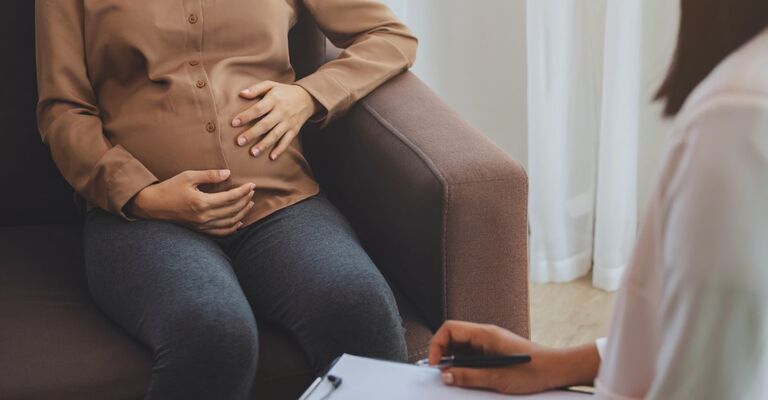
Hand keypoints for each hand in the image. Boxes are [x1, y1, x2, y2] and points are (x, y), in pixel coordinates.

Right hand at [127, 169, 255, 235]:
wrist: (152, 206)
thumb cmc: (169, 188)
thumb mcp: (188, 176)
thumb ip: (209, 175)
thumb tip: (228, 173)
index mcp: (202, 202)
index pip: (231, 197)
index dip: (243, 191)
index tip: (252, 185)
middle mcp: (204, 216)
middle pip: (233, 210)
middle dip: (245, 200)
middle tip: (252, 192)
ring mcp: (202, 225)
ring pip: (230, 223)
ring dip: (243, 213)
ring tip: (250, 204)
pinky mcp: (199, 230)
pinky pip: (220, 233)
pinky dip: (232, 228)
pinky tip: (239, 222)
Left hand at [231, 81, 319, 160]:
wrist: (306, 98)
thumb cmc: (283, 92)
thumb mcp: (271, 85)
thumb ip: (256, 89)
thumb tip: (241, 94)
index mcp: (274, 99)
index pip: (258, 109)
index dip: (246, 116)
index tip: (233, 123)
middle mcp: (281, 112)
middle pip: (265, 124)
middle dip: (252, 134)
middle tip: (239, 142)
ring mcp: (288, 122)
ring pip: (275, 135)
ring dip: (264, 144)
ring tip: (253, 153)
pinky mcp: (294, 130)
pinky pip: (287, 141)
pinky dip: (280, 149)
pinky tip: (272, 157)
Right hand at [428, 321, 599, 394]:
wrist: (556, 370)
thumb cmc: (533, 371)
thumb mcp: (497, 378)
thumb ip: (469, 377)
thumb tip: (446, 376)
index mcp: (485, 334)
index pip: (449, 329)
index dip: (436, 345)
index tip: (434, 364)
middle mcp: (485, 334)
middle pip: (452, 336)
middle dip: (442, 354)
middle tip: (443, 374)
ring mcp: (489, 342)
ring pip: (460, 346)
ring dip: (453, 361)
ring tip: (456, 378)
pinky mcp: (493, 351)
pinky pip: (471, 354)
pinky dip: (464, 364)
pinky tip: (469, 377)